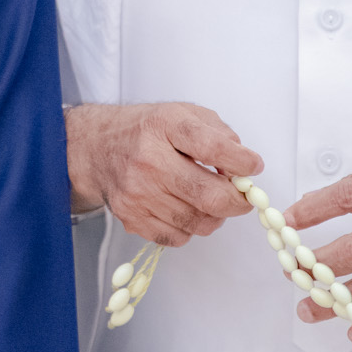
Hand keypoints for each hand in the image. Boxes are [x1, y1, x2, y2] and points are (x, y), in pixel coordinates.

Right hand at [65, 101, 261, 246]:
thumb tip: (245, 168)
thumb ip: (220, 135)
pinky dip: (191, 227)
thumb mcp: (184, 114)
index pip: (212, 148)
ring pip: (197, 222)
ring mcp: (137, 193)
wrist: (98, 148)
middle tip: (243, 197)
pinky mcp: (131, 218)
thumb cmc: (147, 130)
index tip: (254, 166)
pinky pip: (178, 237)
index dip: (242, 162)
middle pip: (208, 196)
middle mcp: (148, 161)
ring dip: (215, 216)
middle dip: (237, 201)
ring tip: (210, 200)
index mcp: (164, 127)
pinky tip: (185, 208)